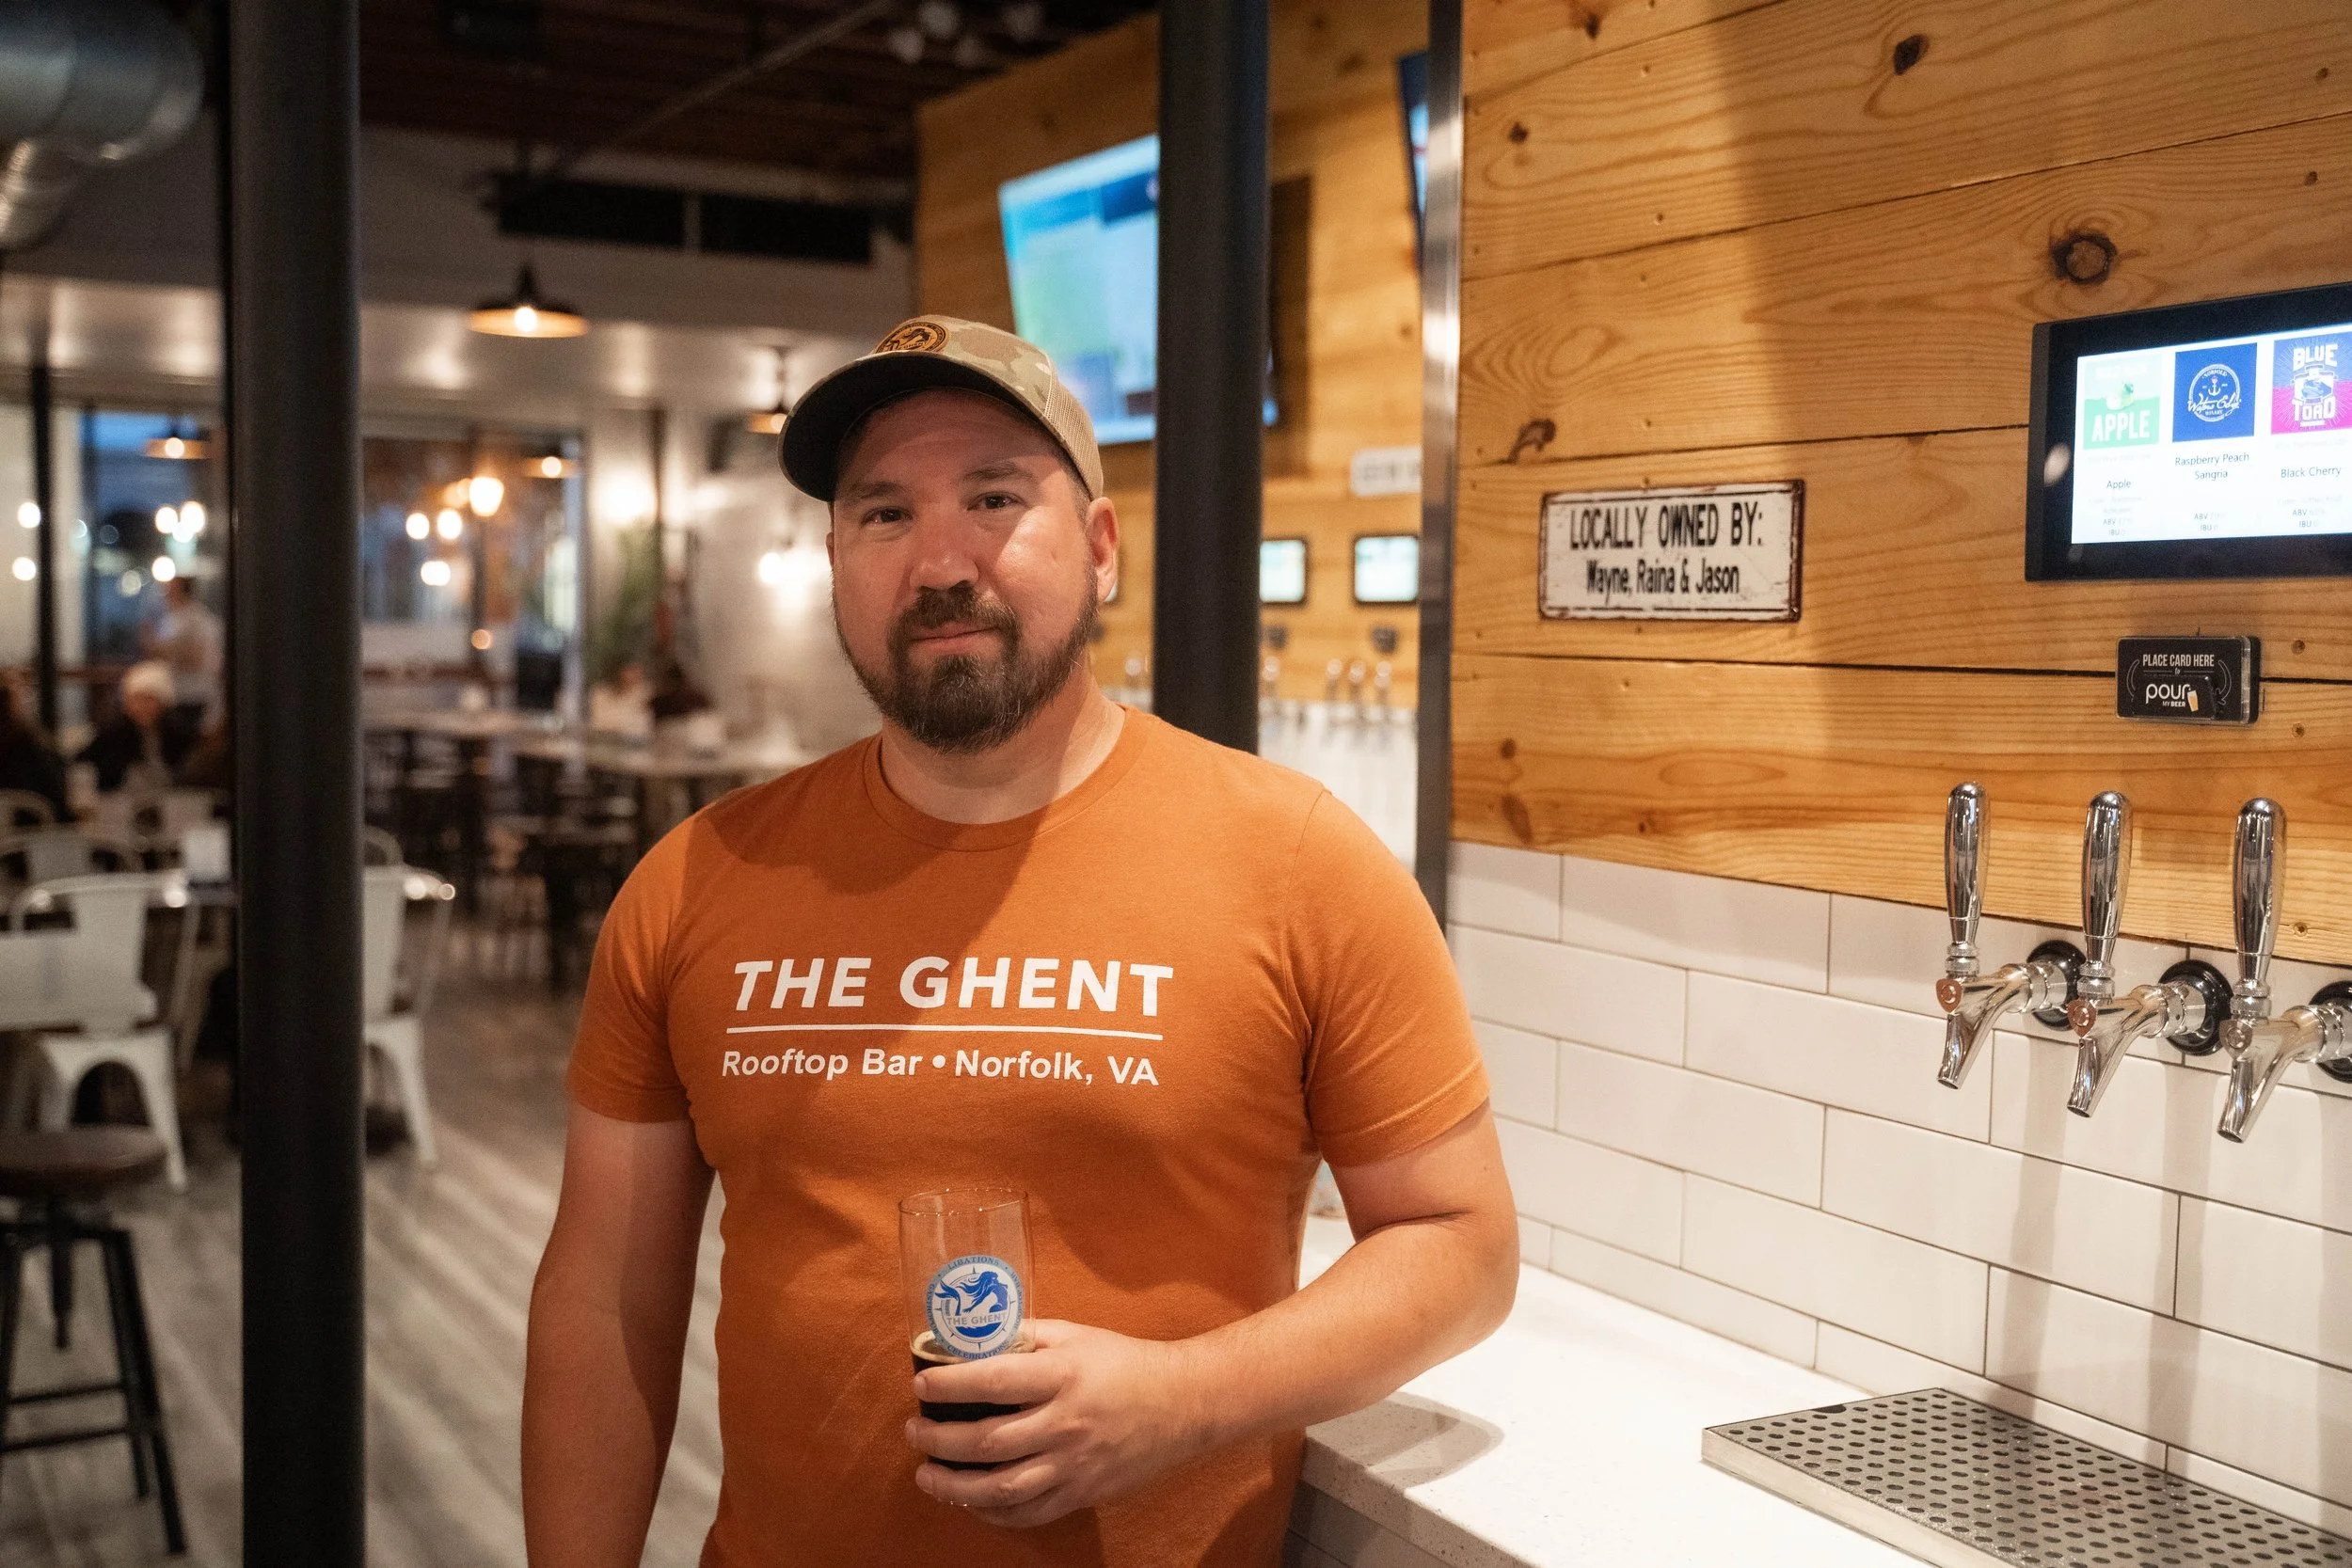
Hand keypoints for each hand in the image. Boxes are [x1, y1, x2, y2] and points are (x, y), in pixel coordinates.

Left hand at [904, 1319, 1212, 1526]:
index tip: (921, 1386)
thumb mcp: (1076, 1335)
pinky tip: (972, 1501)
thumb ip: (1026, 1337)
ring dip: (956, 1486)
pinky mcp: (1083, 1492)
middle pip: (988, 1441)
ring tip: (928, 1475)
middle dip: (940, 1440)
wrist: (1183, 1404)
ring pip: (1003, 1487)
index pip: (993, 1381)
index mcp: (1062, 1376)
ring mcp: (1074, 1464)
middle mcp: (1065, 1423)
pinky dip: (994, 1512)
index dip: (950, 1385)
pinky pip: (1030, 1512)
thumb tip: (975, 1340)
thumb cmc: (1125, 1362)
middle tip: (915, 1432)